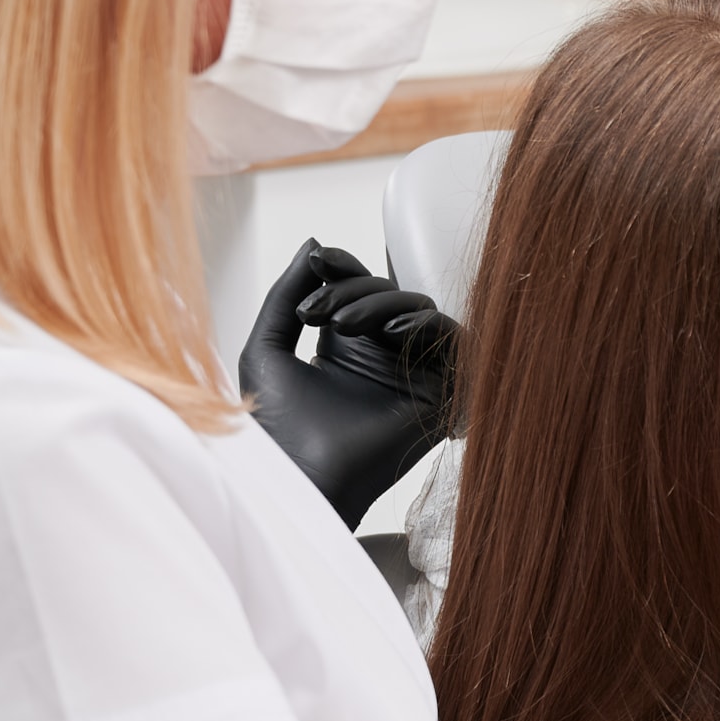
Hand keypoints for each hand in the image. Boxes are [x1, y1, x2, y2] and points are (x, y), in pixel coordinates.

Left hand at [240, 238, 460, 528]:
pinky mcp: (438, 392)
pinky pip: (451, 338)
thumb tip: (314, 244)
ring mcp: (410, 372)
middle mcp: (382, 356)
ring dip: (380, 304)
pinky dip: (425, 324)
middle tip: (314, 312)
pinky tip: (389, 333)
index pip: (359, 289)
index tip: (319, 262)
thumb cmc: (276, 427)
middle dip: (352, 289)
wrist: (298, 476)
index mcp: (346, 346)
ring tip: (339, 326)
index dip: (344, 268)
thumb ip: (286, 293)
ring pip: (418, 309)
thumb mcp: (268, 346)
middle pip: (388, 292)